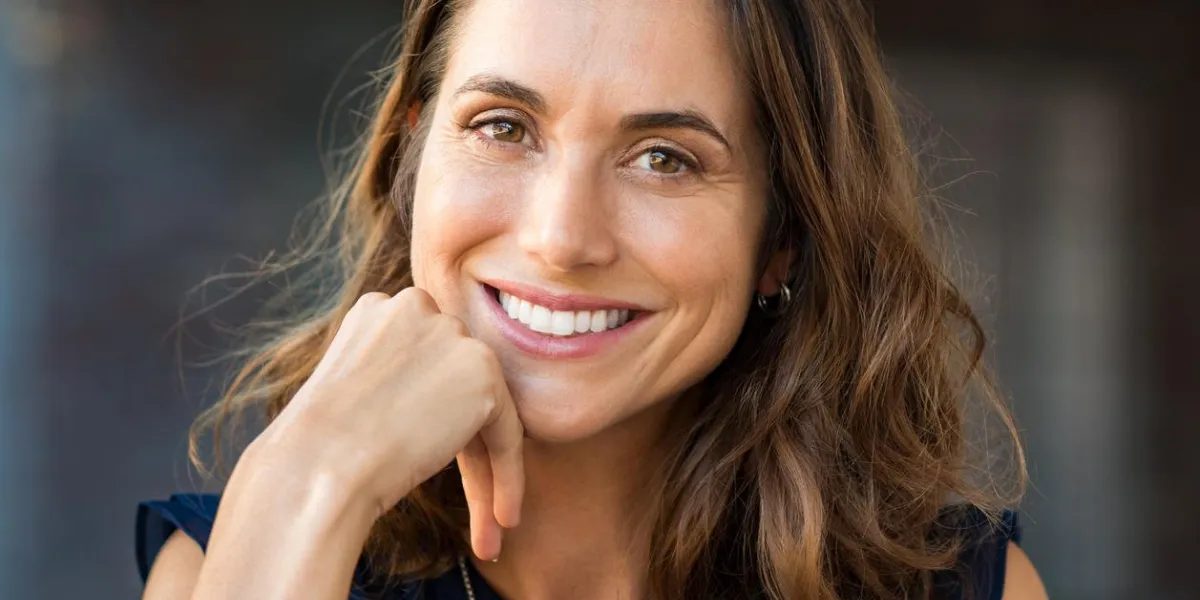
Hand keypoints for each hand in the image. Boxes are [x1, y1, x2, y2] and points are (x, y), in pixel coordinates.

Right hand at [253, 287, 523, 559]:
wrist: (317, 466)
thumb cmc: (318, 448)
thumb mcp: (353, 393)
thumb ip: (397, 382)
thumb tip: (433, 405)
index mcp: (380, 309)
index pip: (425, 367)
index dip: (431, 421)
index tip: (426, 462)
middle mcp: (418, 307)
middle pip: (456, 387)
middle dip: (463, 447)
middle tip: (473, 508)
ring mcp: (452, 335)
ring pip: (484, 411)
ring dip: (486, 471)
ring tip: (490, 526)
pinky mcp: (482, 372)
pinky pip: (507, 433)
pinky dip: (509, 478)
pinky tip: (504, 519)